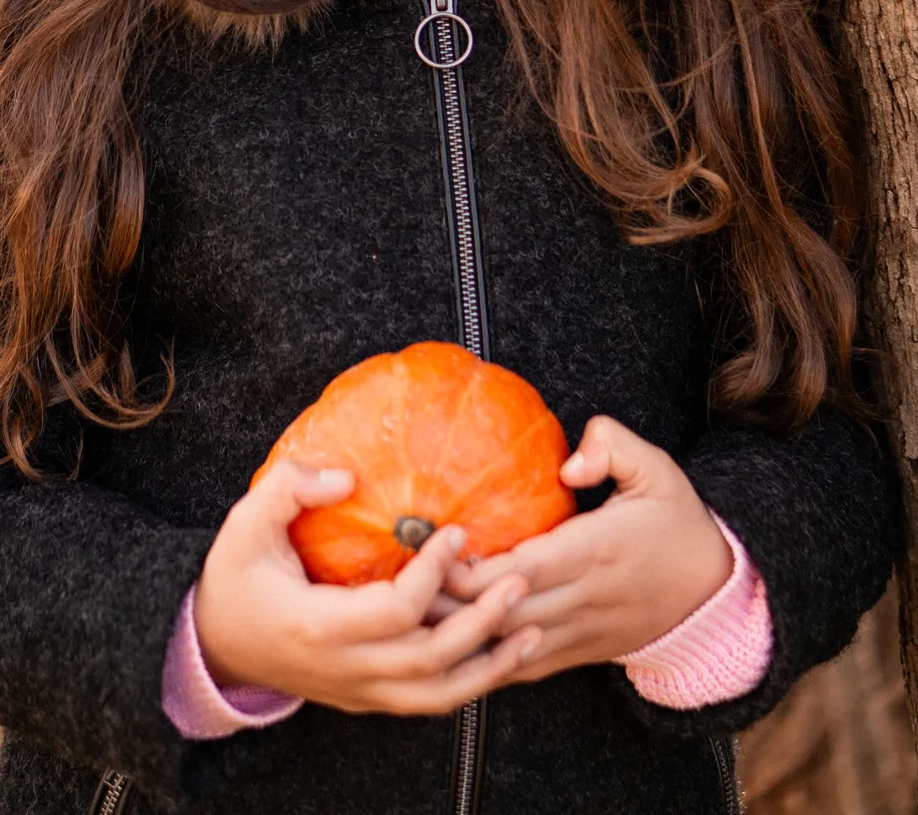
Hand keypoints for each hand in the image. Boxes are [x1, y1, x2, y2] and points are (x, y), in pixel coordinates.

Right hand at [194, 460, 543, 714]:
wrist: (215, 647)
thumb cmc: (235, 578)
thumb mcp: (245, 523)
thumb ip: (290, 488)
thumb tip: (346, 476)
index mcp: (317, 625)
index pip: (393, 612)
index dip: (432, 574)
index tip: (457, 533)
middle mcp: (344, 668)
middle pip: (429, 661)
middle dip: (481, 622)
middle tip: (520, 578)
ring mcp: (358, 691)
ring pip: (437, 696)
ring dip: (491, 665)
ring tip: (533, 629)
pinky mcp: (367, 698)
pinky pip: (428, 701)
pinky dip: (470, 681)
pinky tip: (502, 654)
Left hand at [433, 416, 733, 683]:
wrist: (716, 598)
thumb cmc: (678, 523)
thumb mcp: (658, 469)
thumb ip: (613, 447)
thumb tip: (569, 461)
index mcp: (594, 551)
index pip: (521, 567)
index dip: (472, 566)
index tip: (429, 546)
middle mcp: (581, 598)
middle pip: (500, 610)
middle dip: (447, 602)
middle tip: (398, 580)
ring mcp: (577, 633)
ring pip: (505, 644)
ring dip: (456, 633)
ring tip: (406, 615)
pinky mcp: (576, 654)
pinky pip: (522, 666)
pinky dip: (482, 660)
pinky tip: (444, 646)